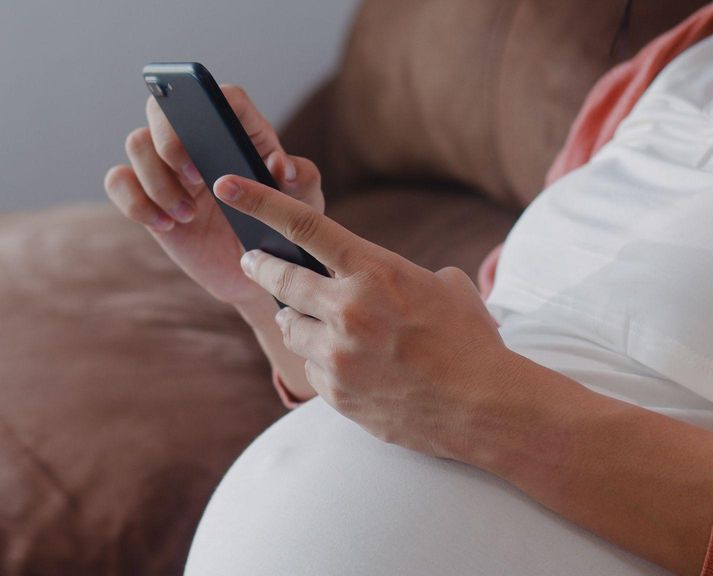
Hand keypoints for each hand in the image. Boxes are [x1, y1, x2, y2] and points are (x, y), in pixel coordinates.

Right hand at [104, 85, 324, 305]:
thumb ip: (302, 181)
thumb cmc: (282, 232)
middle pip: (163, 109)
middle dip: (169, 138)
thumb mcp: (304, 209)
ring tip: (188, 215)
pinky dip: (134, 202)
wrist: (256, 274)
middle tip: (194, 176)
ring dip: (157, 181)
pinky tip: (166, 225)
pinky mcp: (147, 196)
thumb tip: (280, 165)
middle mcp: (199, 141)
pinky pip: (118, 181)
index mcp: (242, 134)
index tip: (214, 138)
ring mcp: (168, 168)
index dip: (213, 104)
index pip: (224, 97)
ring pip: (137, 143)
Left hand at [212, 173, 520, 460]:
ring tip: (315, 323)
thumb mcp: (444, 287)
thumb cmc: (470, 341)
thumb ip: (400, 275)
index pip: (303, 226)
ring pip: (290, 327)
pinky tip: (352, 367)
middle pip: (280, 279)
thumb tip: (381, 282)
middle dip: (261, 267)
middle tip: (252, 261)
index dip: (258, 202)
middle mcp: (347, 309)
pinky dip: (323, 363)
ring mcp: (337, 354)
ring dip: (297, 320)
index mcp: (375, 271)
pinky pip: (311, 368)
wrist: (483, 406)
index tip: (228, 187)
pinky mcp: (335, 393)